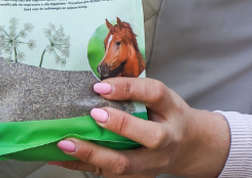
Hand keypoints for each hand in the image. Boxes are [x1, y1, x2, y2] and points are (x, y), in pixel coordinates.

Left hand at [48, 78, 229, 177]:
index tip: (100, 86)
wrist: (191, 147)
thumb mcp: (158, 95)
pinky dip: (83, 165)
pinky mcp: (137, 177)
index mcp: (170, 111)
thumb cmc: (167, 114)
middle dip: (120, 127)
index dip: (127, 89)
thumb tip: (96, 83)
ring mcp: (152, 164)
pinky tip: (60, 158)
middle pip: (149, 137)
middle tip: (93, 115)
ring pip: (125, 165)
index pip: (153, 94)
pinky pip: (109, 174)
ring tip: (65, 143)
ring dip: (93, 155)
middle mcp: (165, 140)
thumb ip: (134, 88)